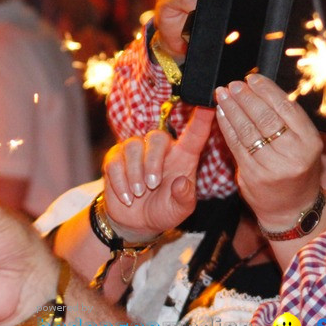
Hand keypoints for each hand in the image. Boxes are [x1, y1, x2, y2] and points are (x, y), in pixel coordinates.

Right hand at [102, 106, 214, 239]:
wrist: (137, 223)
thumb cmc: (164, 210)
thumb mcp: (180, 210)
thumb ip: (184, 197)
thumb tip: (181, 182)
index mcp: (182, 156)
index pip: (194, 134)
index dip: (202, 118)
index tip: (210, 103)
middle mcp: (159, 149)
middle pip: (157, 137)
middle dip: (153, 161)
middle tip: (152, 184)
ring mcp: (135, 152)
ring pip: (133, 147)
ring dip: (136, 172)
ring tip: (139, 193)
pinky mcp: (115, 160)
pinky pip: (115, 161)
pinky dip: (121, 181)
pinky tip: (127, 197)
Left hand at [214, 74, 321, 229]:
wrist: (292, 208)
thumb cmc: (297, 168)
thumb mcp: (303, 144)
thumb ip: (288, 120)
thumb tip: (261, 88)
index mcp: (310, 142)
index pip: (286, 108)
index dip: (266, 90)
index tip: (252, 78)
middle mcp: (295, 154)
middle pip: (265, 117)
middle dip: (246, 97)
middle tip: (233, 84)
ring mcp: (273, 166)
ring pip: (247, 130)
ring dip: (232, 108)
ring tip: (222, 94)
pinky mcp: (253, 175)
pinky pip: (236, 144)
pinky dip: (226, 126)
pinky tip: (221, 113)